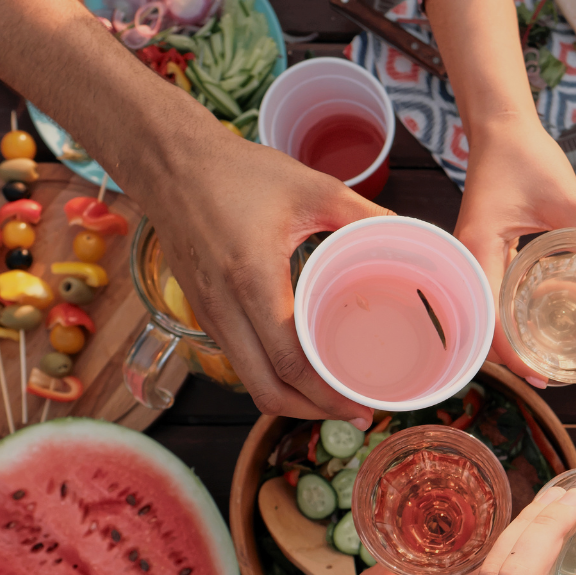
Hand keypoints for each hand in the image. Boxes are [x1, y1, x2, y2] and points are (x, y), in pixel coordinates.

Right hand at [139, 132, 388, 421]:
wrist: (169, 162)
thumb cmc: (237, 171)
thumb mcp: (311, 187)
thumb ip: (362, 213)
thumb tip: (406, 233)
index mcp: (253, 280)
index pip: (290, 363)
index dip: (327, 396)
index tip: (361, 406)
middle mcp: (225, 307)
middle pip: (266, 389)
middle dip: (312, 412)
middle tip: (354, 412)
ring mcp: (208, 314)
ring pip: (249, 381)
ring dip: (290, 398)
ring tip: (332, 397)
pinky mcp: (202, 312)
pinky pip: (238, 360)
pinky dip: (270, 376)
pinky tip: (300, 368)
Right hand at [456, 114, 575, 385]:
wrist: (501, 128)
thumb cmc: (527, 156)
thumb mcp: (568, 200)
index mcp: (478, 251)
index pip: (489, 320)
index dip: (513, 355)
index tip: (541, 374)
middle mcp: (467, 260)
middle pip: (480, 327)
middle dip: (509, 358)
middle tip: (547, 376)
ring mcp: (471, 258)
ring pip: (483, 314)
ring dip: (507, 341)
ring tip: (542, 361)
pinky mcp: (481, 253)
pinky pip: (490, 295)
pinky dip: (507, 318)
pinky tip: (533, 326)